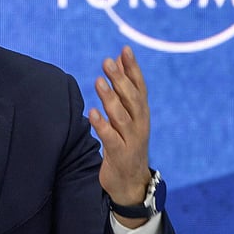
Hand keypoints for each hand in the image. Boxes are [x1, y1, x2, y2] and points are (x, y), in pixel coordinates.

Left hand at [89, 46, 152, 224]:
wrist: (131, 183)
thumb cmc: (126, 143)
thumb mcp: (127, 116)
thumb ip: (122, 90)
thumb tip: (117, 59)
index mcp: (141, 113)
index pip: (139, 87)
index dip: (132, 69)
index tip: (124, 50)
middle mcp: (140, 124)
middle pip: (132, 98)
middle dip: (120, 79)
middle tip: (107, 62)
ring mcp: (131, 140)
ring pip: (121, 116)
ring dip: (110, 98)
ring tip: (98, 81)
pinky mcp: (119, 155)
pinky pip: (110, 138)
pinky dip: (102, 125)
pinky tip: (92, 113)